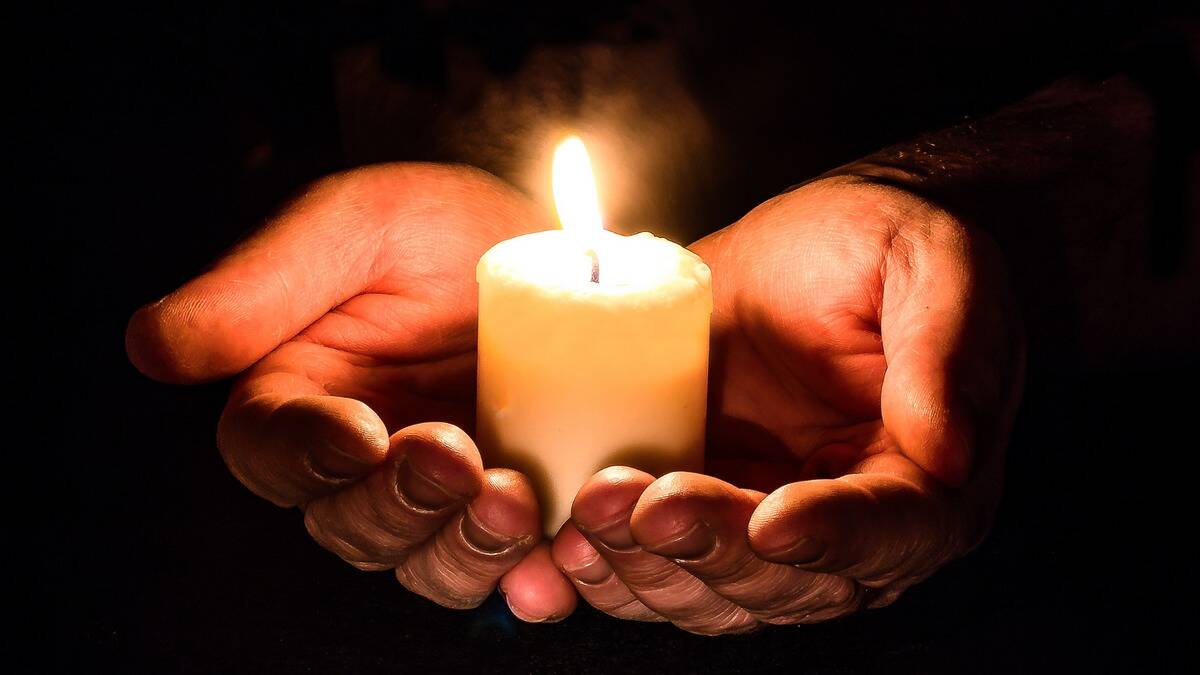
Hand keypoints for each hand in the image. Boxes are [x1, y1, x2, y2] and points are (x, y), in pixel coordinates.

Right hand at [126, 164, 576, 621]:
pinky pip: (509, 571)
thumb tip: (153, 346)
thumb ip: (264, 281)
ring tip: (513, 499)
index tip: (361, 434)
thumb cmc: (445, 228)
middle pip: (349, 523)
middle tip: (454, 456)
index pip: (270, 450)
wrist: (563, 251)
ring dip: (462, 547)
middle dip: (399, 503)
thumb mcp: (359, 224)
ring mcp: (440, 495)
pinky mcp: (513, 511)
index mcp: (301, 395)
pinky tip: (555, 558)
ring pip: (424, 562)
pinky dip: (529, 578)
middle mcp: (361, 462)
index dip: (307, 454)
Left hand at [551, 176, 1023, 633]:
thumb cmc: (881, 246)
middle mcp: (849, 530)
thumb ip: (946, 346)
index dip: (831, 537)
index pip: (891, 535)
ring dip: (648, 567)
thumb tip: (946, 451)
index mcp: (926, 482)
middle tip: (647, 503)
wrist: (809, 246)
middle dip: (712, 550)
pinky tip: (568, 539)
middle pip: (788, 582)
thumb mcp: (934, 263)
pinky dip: (613, 567)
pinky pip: (657, 568)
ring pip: (713, 592)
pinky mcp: (698, 511)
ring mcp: (764, 529)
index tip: (771, 521)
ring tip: (591, 513)